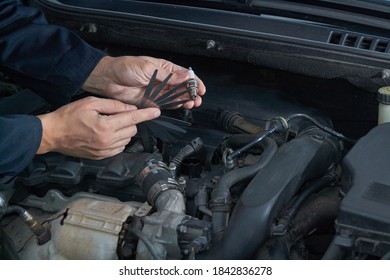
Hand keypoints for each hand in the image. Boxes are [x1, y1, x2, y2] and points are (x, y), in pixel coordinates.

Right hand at [36, 96, 159, 158]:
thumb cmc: (68, 116)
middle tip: (114, 114)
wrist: (53, 134)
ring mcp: (105, 151)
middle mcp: (107, 141)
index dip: (146, 114)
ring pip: (127, 139)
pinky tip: (107, 133)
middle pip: (132, 129)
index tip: (156, 112)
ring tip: (108, 124)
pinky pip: (120, 147)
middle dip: (128, 120)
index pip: (132, 118)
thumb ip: (113, 105)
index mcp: (105, 126)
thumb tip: (130, 108)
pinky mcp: (102, 156)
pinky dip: (118, 139)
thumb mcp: (90, 103)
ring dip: (123, 130)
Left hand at [82, 56, 205, 108]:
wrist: (108, 80)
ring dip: (184, 101)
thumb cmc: (124, 68)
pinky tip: (179, 106)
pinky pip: (165, 105)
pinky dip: (173, 106)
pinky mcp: (151, 102)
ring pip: (175, 97)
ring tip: (191, 104)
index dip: (194, 81)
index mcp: (164, 68)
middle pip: (182, 88)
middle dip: (192, 93)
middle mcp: (162, 80)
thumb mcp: (148, 68)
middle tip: (197, 99)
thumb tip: (184, 76)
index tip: (201, 88)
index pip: (184, 75)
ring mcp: (157, 91)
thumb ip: (167, 75)